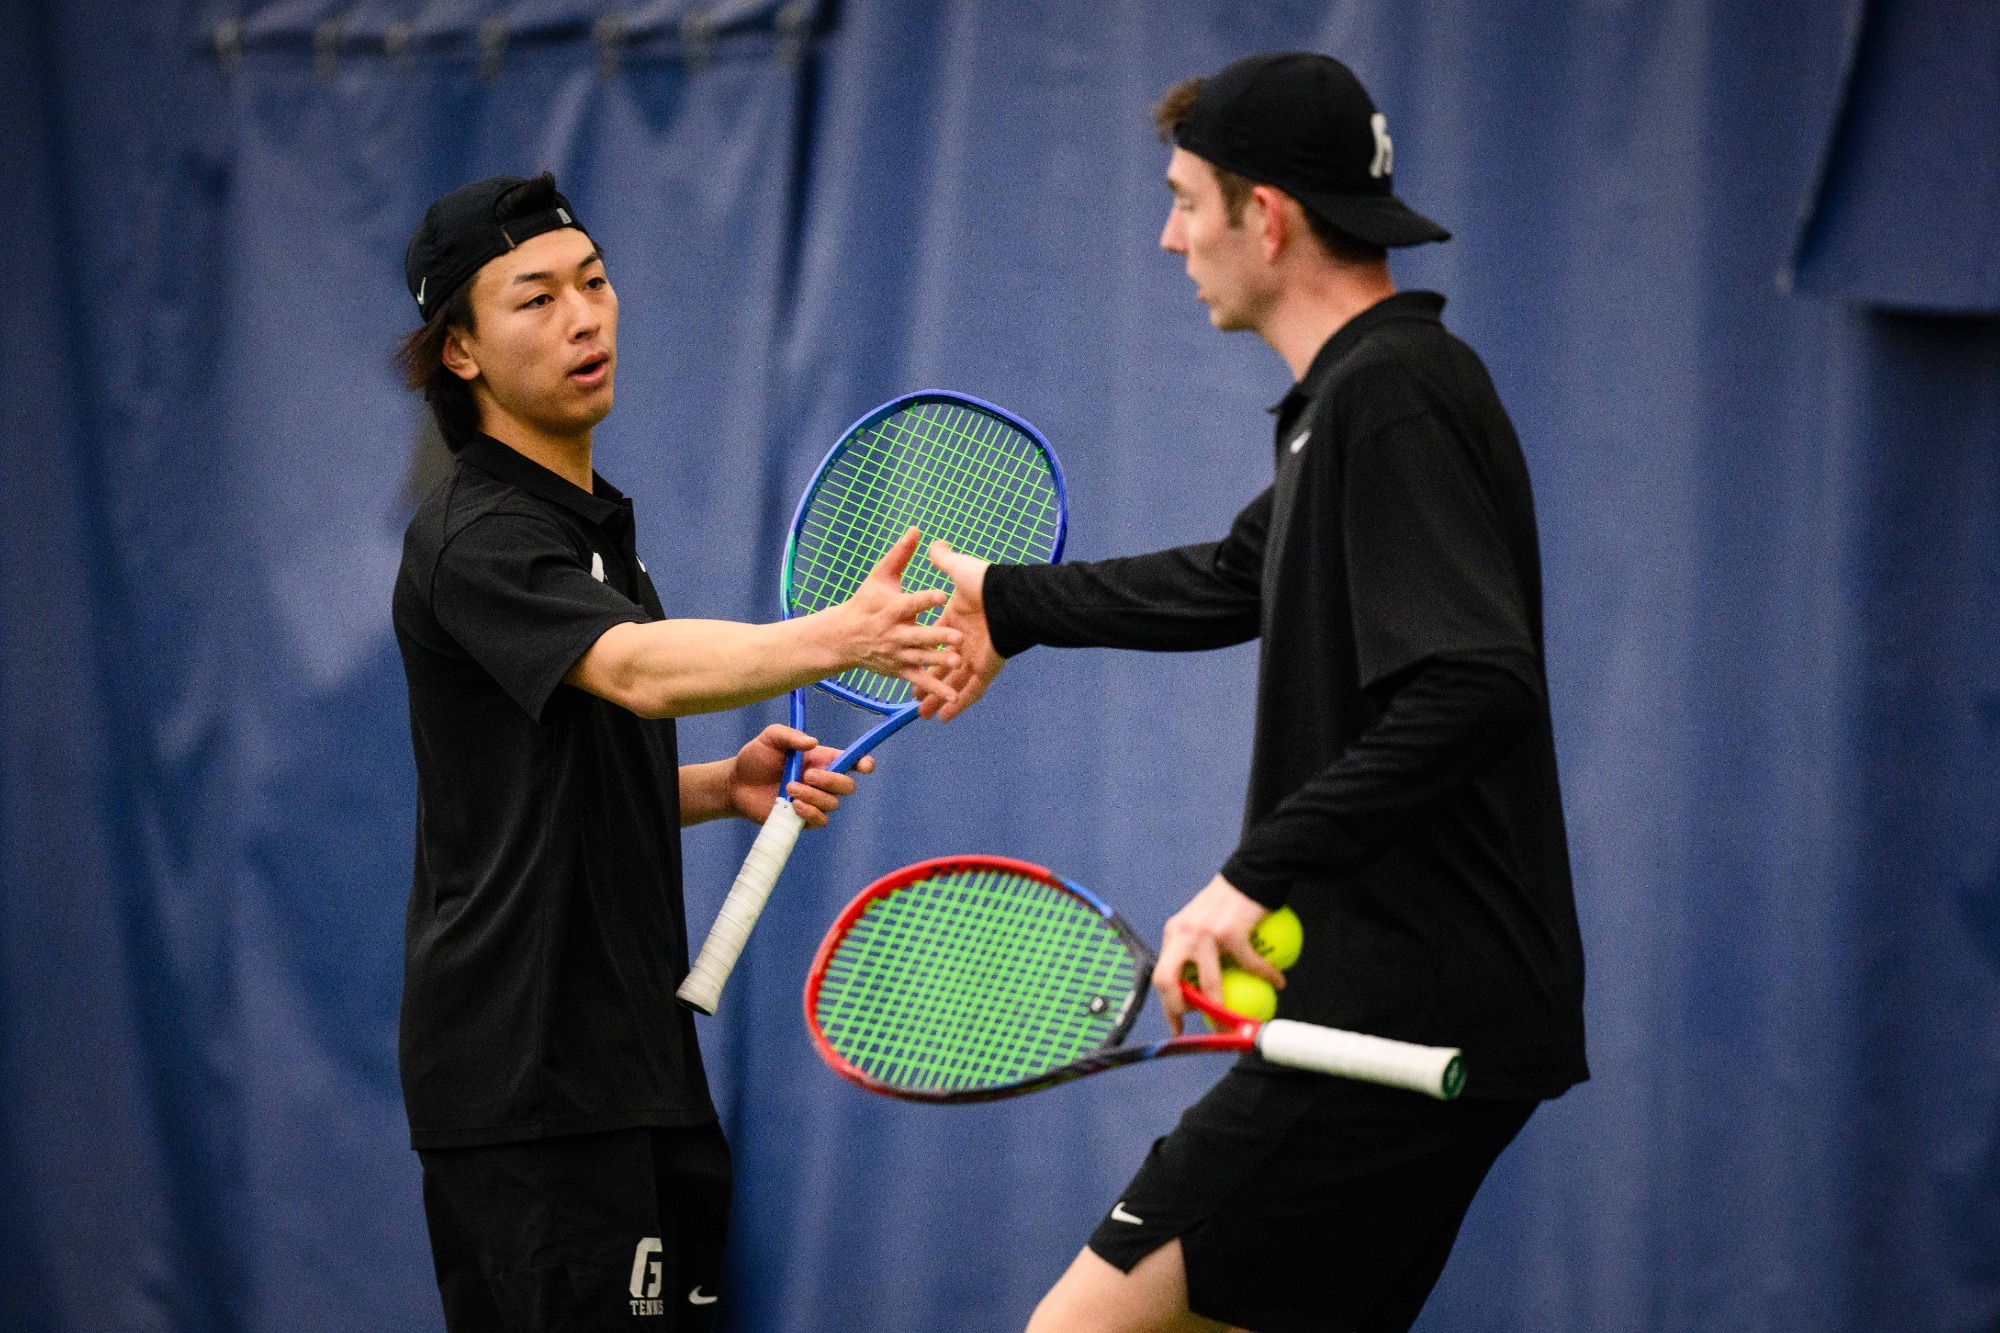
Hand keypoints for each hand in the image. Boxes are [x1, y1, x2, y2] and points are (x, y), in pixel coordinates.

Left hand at [726, 724, 875, 828]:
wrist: (736, 784)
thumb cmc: (755, 758)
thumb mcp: (770, 738)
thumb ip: (791, 735)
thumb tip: (813, 742)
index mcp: (821, 759)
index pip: (852, 761)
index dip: (864, 763)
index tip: (864, 766)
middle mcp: (822, 781)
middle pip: (848, 786)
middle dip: (832, 781)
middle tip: (808, 775)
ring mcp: (815, 801)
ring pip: (833, 804)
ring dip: (813, 796)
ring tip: (789, 788)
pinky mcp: (804, 819)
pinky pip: (820, 820)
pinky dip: (810, 812)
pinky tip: (793, 805)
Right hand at [834, 527, 962, 704]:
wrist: (843, 637)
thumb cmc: (865, 602)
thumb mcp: (880, 576)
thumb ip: (900, 554)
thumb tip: (916, 529)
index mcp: (892, 608)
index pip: (911, 602)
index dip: (925, 599)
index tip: (942, 595)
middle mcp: (895, 633)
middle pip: (919, 635)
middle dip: (937, 637)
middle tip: (957, 636)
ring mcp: (898, 654)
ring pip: (922, 659)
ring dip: (938, 662)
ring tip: (956, 663)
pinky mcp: (901, 670)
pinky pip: (920, 681)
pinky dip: (935, 691)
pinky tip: (952, 698)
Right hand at [918, 540, 1002, 720]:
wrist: (1008, 600)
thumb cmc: (984, 584)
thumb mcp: (958, 569)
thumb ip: (943, 559)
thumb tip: (933, 542)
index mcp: (956, 621)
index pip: (935, 640)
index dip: (923, 652)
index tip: (909, 663)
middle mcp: (965, 642)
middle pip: (942, 667)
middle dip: (928, 683)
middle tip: (912, 698)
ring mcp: (977, 657)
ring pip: (954, 683)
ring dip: (939, 699)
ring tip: (922, 715)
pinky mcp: (987, 669)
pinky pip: (972, 691)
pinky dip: (959, 704)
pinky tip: (945, 717)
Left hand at [1151, 873, 1285, 1035]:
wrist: (1251, 873)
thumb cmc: (1231, 903)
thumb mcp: (1204, 922)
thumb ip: (1198, 949)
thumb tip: (1206, 989)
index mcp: (1174, 933)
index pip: (1161, 974)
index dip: (1167, 1005)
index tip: (1177, 1027)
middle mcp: (1183, 933)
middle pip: (1167, 981)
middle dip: (1178, 1009)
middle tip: (1201, 1022)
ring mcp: (1205, 933)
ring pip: (1209, 985)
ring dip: (1222, 1010)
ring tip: (1237, 1020)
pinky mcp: (1231, 932)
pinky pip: (1250, 964)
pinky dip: (1266, 975)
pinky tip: (1278, 982)